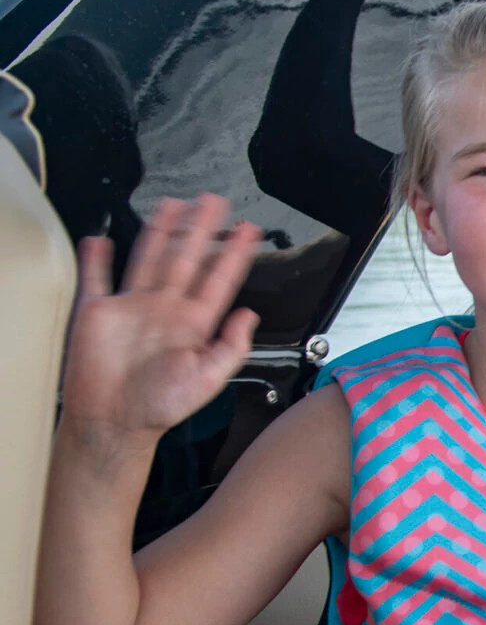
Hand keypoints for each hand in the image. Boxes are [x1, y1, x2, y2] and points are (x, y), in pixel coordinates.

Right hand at [62, 195, 260, 444]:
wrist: (117, 422)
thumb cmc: (161, 407)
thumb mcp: (209, 379)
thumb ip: (232, 346)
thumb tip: (249, 315)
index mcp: (194, 323)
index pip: (220, 279)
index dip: (235, 254)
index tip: (249, 231)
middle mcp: (166, 310)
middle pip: (187, 258)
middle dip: (202, 229)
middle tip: (215, 202)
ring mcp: (133, 307)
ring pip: (150, 258)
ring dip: (161, 232)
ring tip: (174, 205)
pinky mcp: (100, 312)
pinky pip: (98, 278)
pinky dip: (97, 258)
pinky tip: (102, 239)